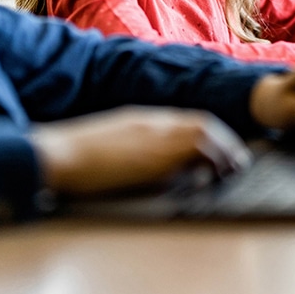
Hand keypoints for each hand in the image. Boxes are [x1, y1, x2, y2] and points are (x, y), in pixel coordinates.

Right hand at [30, 107, 250, 195]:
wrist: (58, 154)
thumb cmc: (74, 155)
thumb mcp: (108, 142)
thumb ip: (133, 145)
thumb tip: (151, 162)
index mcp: (140, 118)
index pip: (185, 119)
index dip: (208, 133)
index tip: (220, 149)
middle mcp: (152, 122)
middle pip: (200, 122)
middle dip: (223, 141)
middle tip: (236, 160)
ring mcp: (154, 135)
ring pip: (203, 133)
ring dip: (223, 150)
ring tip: (233, 168)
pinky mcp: (154, 155)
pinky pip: (192, 151)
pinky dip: (209, 160)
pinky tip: (215, 175)